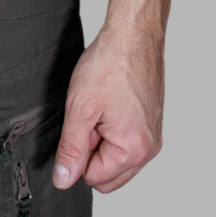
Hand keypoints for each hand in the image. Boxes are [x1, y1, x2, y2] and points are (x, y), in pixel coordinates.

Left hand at [52, 25, 163, 194]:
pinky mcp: (151, 125)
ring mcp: (152, 137)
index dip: (77, 154)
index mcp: (134, 150)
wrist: (133, 36)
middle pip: (108, 176)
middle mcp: (149, 149)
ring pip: (116, 160)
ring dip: (102, 142)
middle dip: (91, 153)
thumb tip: (63, 180)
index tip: (81, 124)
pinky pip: (126, 144)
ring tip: (99, 110)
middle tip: (88, 120)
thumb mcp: (80, 110)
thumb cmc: (110, 66)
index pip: (94, 179)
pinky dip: (112, 131)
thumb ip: (71, 150)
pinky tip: (109, 105)